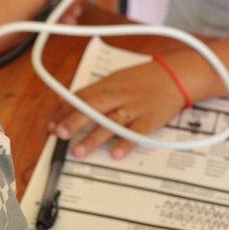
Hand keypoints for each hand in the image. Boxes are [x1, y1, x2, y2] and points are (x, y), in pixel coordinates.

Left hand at [48, 60, 183, 159]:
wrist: (175, 76)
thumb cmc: (144, 78)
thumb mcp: (116, 77)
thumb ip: (93, 90)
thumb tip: (66, 100)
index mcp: (109, 83)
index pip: (82, 96)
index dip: (65, 110)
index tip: (52, 123)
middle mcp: (119, 95)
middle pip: (93, 107)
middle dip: (74, 121)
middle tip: (59, 134)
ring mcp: (135, 107)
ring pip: (111, 122)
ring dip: (94, 137)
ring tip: (79, 151)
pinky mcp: (150, 119)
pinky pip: (136, 132)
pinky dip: (126, 143)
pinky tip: (116, 153)